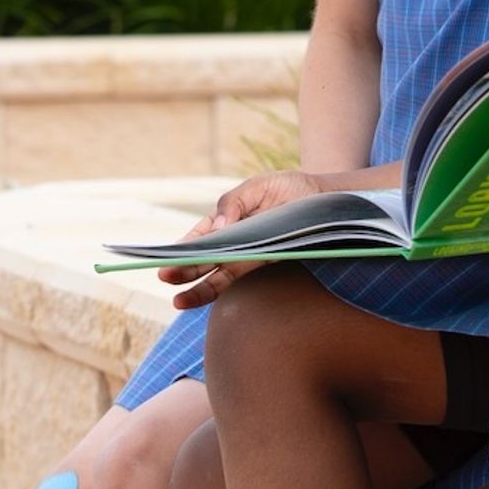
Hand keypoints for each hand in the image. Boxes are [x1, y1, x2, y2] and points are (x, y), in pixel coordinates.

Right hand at [155, 169, 328, 309]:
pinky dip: (221, 287)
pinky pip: (240, 277)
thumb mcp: (259, 187)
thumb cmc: (291, 189)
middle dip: (184, 269)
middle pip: (204, 258)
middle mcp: (234, 241)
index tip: (162, 258)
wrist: (326, 199)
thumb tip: (216, 227)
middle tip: (164, 278)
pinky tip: (204, 296)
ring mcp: (249, 255)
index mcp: (227, 219)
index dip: (181, 247)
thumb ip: (233, 203)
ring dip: (197, 287)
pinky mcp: (266, 264)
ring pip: (217, 274)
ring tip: (178, 301)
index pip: (199, 236)